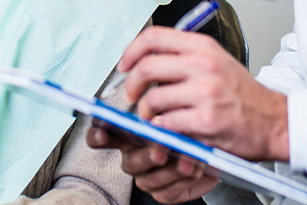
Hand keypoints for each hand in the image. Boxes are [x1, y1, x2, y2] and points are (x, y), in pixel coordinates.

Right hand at [88, 127, 218, 203]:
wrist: (210, 149)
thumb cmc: (186, 128)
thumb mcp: (174, 114)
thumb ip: (162, 115)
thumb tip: (158, 121)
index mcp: (128, 137)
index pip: (102, 136)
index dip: (97, 136)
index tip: (102, 135)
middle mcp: (134, 158)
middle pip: (129, 163)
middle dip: (146, 157)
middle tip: (160, 151)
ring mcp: (147, 177)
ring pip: (150, 180)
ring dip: (171, 171)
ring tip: (188, 161)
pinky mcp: (163, 192)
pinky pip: (168, 193)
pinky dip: (183, 181)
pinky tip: (194, 170)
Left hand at [118, 27, 289, 160]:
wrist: (276, 122)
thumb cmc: (245, 96)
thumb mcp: (217, 62)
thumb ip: (184, 57)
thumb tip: (144, 61)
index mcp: (203, 47)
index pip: (153, 37)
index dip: (131, 52)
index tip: (124, 66)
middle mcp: (204, 65)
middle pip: (147, 67)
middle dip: (131, 85)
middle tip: (132, 96)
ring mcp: (205, 93)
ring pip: (153, 98)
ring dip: (146, 113)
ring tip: (152, 118)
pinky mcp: (206, 120)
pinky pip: (167, 123)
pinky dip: (161, 129)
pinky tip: (168, 129)